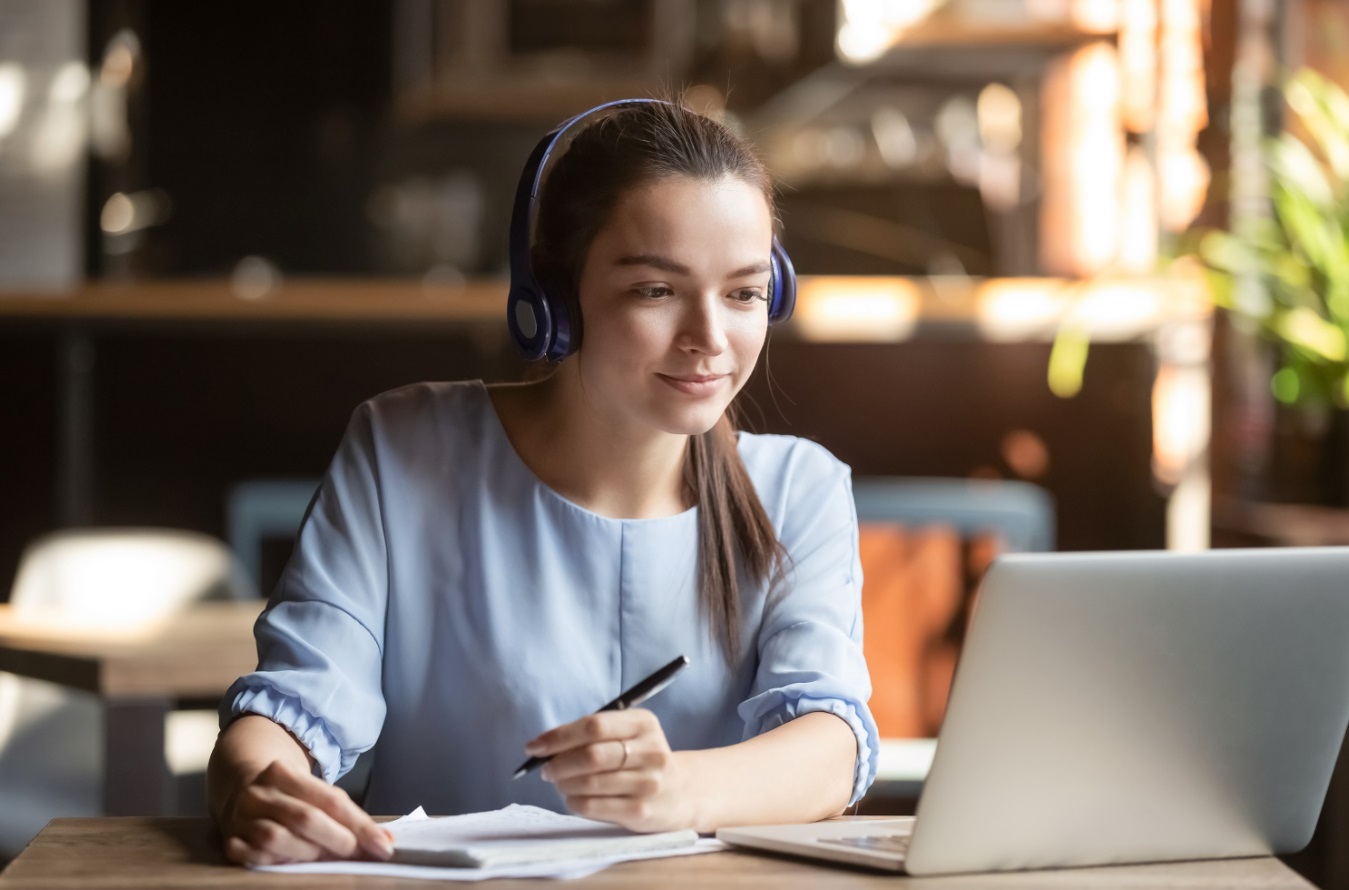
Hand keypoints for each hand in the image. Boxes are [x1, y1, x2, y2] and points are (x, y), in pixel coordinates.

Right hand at [219, 760, 393, 865]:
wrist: (240, 787)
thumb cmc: (289, 793)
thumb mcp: (313, 791)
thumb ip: (344, 813)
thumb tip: (382, 840)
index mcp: (282, 773)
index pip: (330, 800)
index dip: (360, 825)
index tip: (382, 845)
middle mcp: (258, 793)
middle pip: (305, 819)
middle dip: (338, 841)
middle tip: (357, 854)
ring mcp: (240, 818)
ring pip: (278, 840)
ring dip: (308, 854)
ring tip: (325, 858)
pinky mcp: (230, 841)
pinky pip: (254, 858)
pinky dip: (278, 863)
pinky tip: (292, 864)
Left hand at [526, 708, 696, 832]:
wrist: (682, 792)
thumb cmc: (641, 759)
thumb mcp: (630, 734)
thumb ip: (594, 735)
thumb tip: (544, 746)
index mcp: (644, 723)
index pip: (594, 726)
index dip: (558, 736)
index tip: (534, 746)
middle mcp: (650, 751)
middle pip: (591, 755)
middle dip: (558, 763)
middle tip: (546, 769)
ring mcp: (648, 783)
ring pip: (589, 783)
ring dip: (564, 784)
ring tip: (559, 783)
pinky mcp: (641, 811)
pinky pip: (594, 806)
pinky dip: (574, 802)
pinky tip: (573, 798)